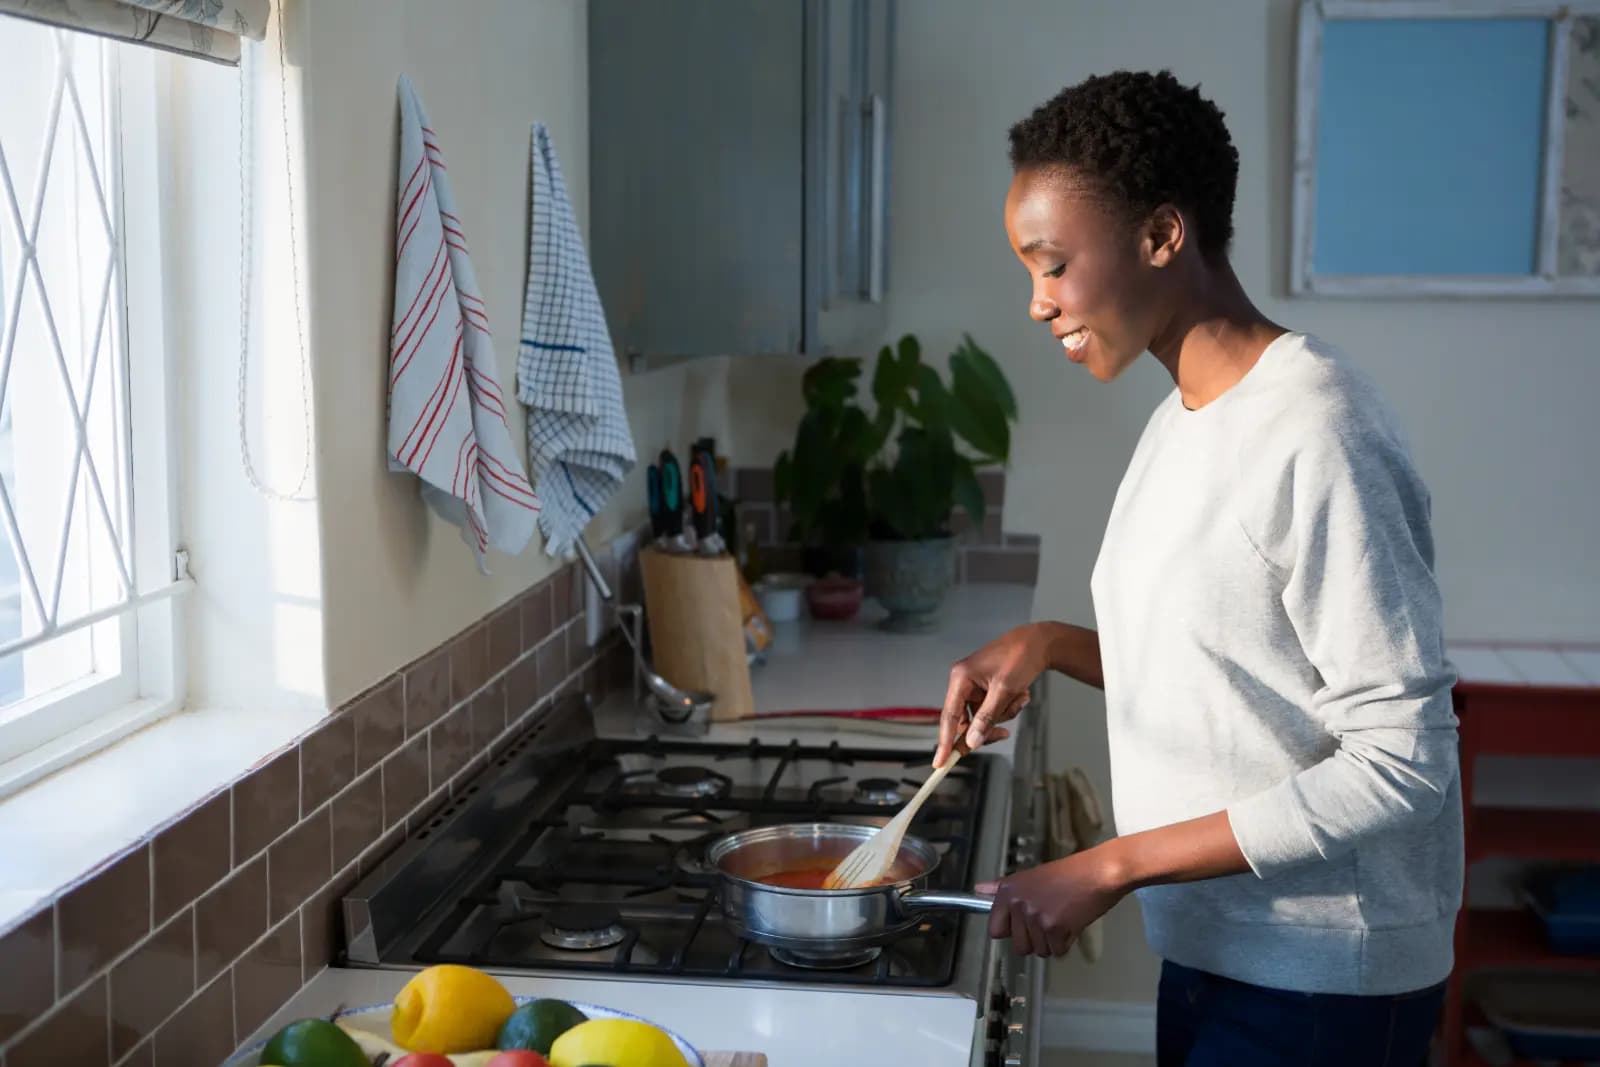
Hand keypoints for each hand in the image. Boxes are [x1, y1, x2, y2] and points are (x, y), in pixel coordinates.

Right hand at [935, 623, 1050, 766]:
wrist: (1039, 643)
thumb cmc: (1019, 658)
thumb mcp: (1004, 691)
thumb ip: (986, 718)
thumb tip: (971, 742)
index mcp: (961, 678)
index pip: (948, 717)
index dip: (944, 742)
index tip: (940, 762)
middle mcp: (964, 682)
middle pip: (967, 720)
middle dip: (988, 726)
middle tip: (1003, 734)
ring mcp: (975, 686)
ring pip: (983, 717)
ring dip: (1004, 713)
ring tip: (1019, 698)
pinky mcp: (987, 688)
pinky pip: (993, 709)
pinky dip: (1008, 706)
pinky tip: (1021, 694)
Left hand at [975, 847, 1127, 957]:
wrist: (1099, 872)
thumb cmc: (1069, 873)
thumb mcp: (1031, 876)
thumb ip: (1004, 888)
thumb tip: (978, 889)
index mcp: (1009, 891)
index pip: (995, 930)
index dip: (1011, 931)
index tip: (1022, 925)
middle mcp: (1019, 905)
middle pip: (1019, 946)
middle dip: (1035, 940)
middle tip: (1050, 920)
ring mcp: (1036, 918)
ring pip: (1039, 950)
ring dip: (1052, 942)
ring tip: (1063, 918)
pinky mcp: (1055, 929)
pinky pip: (1057, 952)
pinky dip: (1067, 943)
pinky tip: (1072, 923)